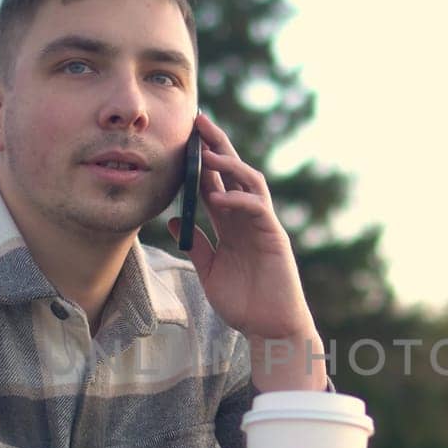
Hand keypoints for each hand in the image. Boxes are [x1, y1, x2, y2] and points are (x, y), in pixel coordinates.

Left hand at [166, 112, 316, 344]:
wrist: (270, 328)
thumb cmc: (243, 303)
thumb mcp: (209, 271)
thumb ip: (196, 244)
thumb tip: (173, 220)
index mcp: (230, 223)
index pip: (214, 181)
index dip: (199, 158)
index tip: (182, 135)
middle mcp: (246, 217)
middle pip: (233, 170)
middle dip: (216, 144)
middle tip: (199, 119)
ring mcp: (262, 225)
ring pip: (249, 181)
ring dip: (229, 164)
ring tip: (207, 152)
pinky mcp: (274, 237)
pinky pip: (258, 208)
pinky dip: (238, 199)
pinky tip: (219, 196)